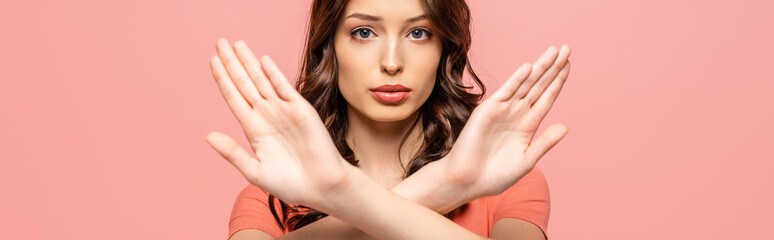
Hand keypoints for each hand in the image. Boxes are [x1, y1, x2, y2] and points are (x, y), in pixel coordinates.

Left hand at [205, 38, 352, 209]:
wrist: (321, 186)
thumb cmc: (289, 183)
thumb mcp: (254, 171)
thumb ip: (232, 153)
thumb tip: (208, 136)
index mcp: (253, 129)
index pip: (233, 97)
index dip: (222, 79)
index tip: (212, 60)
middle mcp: (266, 115)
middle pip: (245, 83)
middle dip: (232, 63)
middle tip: (219, 42)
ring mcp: (284, 111)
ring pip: (262, 81)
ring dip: (249, 63)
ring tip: (237, 45)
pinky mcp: (302, 110)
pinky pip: (285, 88)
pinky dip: (274, 74)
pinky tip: (263, 61)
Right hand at [443, 45, 571, 198]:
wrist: (468, 180)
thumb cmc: (496, 175)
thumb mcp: (527, 160)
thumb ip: (544, 142)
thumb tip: (565, 127)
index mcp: (528, 125)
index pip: (546, 98)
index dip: (558, 81)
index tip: (569, 65)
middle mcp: (517, 113)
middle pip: (539, 85)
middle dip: (553, 67)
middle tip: (567, 48)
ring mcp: (503, 110)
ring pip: (525, 84)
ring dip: (539, 68)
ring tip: (554, 51)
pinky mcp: (488, 110)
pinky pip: (506, 92)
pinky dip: (517, 79)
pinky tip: (529, 68)